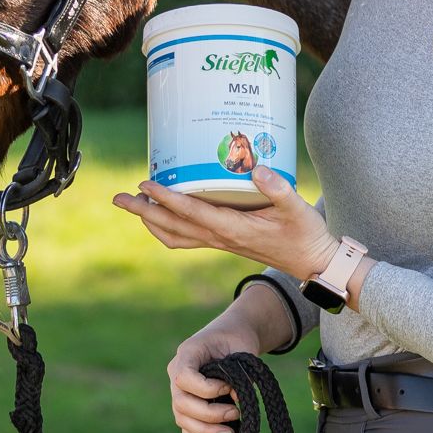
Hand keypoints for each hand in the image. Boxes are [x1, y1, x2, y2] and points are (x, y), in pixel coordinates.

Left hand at [112, 165, 336, 282]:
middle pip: (172, 227)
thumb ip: (278, 189)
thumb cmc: (306, 235)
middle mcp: (221, 238)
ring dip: (150, 221)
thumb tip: (256, 169)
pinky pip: (186, 238)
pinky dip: (166, 228)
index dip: (166, 199)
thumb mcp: (298, 208)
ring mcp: (220, 243)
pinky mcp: (224, 242)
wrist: (313, 263)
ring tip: (132, 204)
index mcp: (234, 229)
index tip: (145, 184)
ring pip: (175, 236)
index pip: (192, 213)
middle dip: (143, 212)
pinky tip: (162, 215)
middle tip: (118, 197)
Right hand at [167, 319, 263, 432]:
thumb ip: (239, 372)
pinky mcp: (188, 409)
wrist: (232, 337)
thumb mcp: (240, 348)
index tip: (229, 388)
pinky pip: (187, 430)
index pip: (184, 377)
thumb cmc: (235, 340)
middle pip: (182, 403)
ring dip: (206, 431)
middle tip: (235, 414)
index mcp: (186, 354)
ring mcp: (179, 394)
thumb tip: (238, 399)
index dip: (206, 388)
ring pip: (183, 419)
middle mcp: (176, 376)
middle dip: (210, 414)